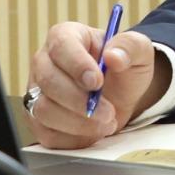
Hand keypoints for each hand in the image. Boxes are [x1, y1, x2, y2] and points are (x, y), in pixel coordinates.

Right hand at [25, 22, 165, 147]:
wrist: (120, 94)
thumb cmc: (123, 67)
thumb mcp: (138, 51)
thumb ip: (130, 47)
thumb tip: (114, 56)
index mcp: (65, 36)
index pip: (61, 46)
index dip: (77, 64)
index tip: (97, 81)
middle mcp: (44, 62)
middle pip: (48, 81)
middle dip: (80, 101)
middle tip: (109, 111)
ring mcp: (37, 92)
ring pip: (44, 110)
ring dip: (78, 122)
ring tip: (106, 122)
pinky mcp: (38, 119)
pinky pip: (47, 133)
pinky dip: (73, 138)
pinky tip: (93, 132)